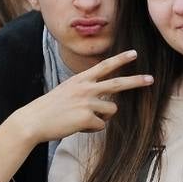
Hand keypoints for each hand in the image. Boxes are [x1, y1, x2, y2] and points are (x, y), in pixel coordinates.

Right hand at [10, 50, 151, 143]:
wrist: (31, 121)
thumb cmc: (49, 109)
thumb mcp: (66, 92)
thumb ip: (85, 92)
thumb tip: (106, 102)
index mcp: (79, 80)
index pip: (104, 66)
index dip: (120, 60)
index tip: (134, 53)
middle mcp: (85, 88)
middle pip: (118, 84)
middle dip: (136, 81)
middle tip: (151, 79)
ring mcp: (87, 102)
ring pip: (111, 110)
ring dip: (102, 117)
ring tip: (82, 119)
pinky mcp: (87, 117)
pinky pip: (101, 125)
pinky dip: (91, 128)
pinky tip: (76, 125)